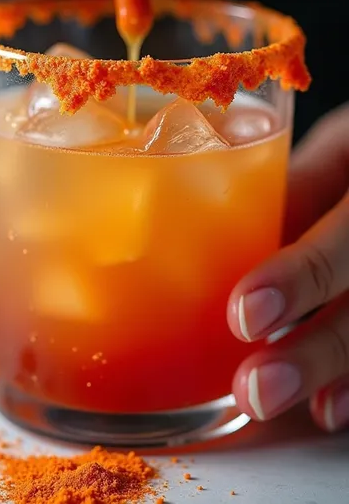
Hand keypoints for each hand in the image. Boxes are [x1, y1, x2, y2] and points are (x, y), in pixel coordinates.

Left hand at [228, 104, 348, 431]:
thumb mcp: (343, 148)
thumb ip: (297, 185)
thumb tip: (219, 218)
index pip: (346, 233)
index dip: (300, 276)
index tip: (244, 314)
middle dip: (315, 349)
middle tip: (255, 387)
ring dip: (331, 372)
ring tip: (272, 401)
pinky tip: (328, 407)